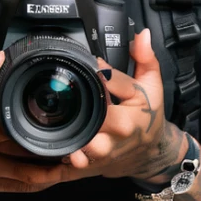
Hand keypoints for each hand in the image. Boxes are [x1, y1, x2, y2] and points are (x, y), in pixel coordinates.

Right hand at [0, 51, 66, 199]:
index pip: (9, 123)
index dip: (34, 116)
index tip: (56, 106)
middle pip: (27, 149)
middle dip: (55, 142)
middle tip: (80, 130)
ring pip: (31, 174)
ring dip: (57, 166)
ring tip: (78, 152)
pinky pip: (23, 187)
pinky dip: (44, 180)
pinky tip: (60, 171)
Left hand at [63, 28, 184, 181]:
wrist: (151, 152)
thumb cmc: (148, 115)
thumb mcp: (152, 84)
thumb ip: (145, 58)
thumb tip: (142, 35)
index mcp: (132, 111)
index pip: (110, 88)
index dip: (98, 74)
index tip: (90, 63)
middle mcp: (118, 133)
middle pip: (94, 122)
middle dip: (81, 111)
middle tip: (65, 96)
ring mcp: (105, 151)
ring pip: (83, 148)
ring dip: (70, 140)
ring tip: (57, 128)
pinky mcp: (94, 162)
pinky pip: (73, 165)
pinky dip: (59, 162)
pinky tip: (48, 155)